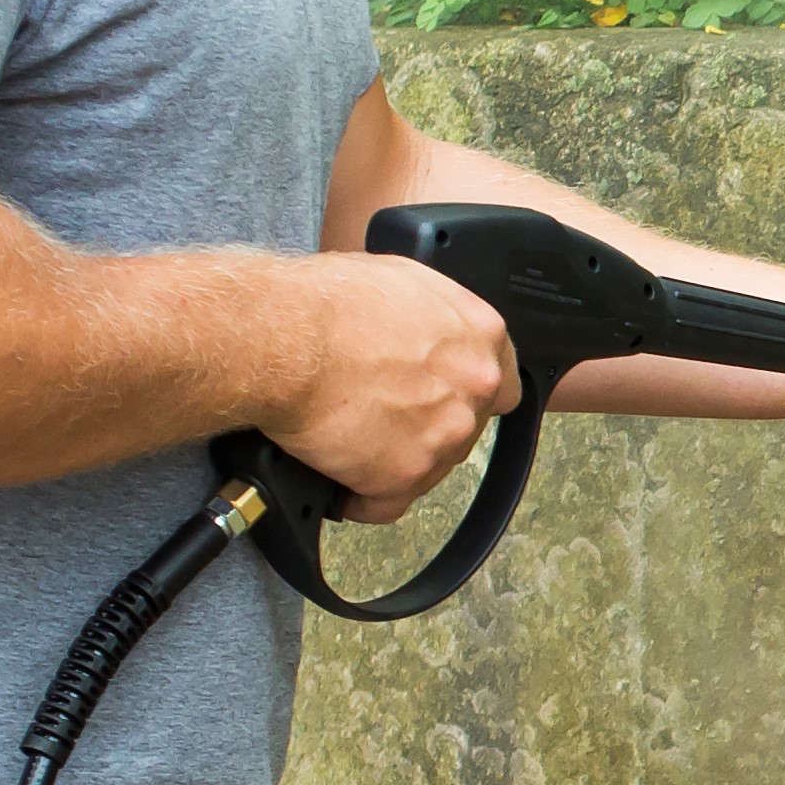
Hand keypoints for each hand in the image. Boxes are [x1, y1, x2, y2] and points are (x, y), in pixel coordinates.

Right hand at [271, 251, 523, 521]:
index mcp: (481, 335)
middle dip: (427, 426)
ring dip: (396, 461)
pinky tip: (343, 483)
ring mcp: (443, 435)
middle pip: (464, 427)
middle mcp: (474, 387)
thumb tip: (430, 334)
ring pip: (431, 467)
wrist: (285, 339)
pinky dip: (363, 498)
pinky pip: (387, 503)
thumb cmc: (327, 303)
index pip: (499, 381)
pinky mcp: (403, 474)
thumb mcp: (403, 281)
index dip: (463, 393)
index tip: (441, 398)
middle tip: (384, 416)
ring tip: (353, 443)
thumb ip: (437, 318)